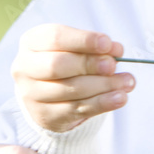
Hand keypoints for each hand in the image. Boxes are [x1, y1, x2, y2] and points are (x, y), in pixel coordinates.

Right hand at [13, 24, 134, 131]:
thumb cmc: (67, 58)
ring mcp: (32, 94)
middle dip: (89, 64)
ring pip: (70, 90)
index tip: (108, 43)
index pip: (56, 38)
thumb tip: (116, 51)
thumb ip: (94, 46)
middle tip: (113, 65)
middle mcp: (25, 68)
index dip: (84, 40)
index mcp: (32, 42)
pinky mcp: (46, 116)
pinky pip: (76, 110)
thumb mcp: (75, 46)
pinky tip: (120, 98)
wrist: (48, 90)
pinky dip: (102, 103)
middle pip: (58, 66)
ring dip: (103, 86)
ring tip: (128, 81)